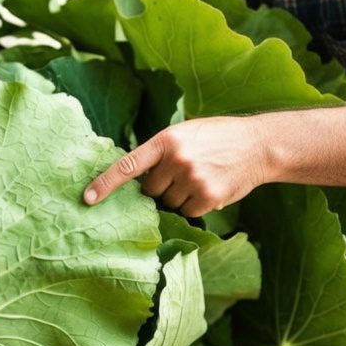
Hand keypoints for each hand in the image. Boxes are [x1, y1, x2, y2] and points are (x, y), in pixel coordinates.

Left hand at [83, 116, 269, 217]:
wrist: (258, 145)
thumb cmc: (217, 137)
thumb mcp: (185, 133)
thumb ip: (160, 152)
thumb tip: (134, 178)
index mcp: (166, 140)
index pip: (127, 166)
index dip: (105, 184)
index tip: (87, 199)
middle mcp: (177, 160)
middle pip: (149, 190)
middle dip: (159, 186)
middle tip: (181, 173)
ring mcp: (193, 180)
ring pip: (168, 203)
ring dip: (179, 196)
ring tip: (200, 177)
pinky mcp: (208, 197)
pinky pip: (188, 211)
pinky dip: (195, 204)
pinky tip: (210, 187)